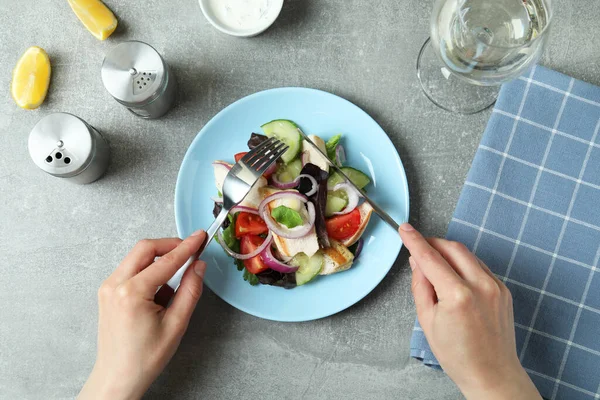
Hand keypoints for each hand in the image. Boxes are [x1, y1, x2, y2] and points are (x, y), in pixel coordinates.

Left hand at [78, 231, 207, 399]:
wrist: (117, 377)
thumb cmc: (144, 358)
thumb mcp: (176, 325)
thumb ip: (190, 290)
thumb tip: (198, 266)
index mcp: (132, 293)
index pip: (166, 261)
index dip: (187, 247)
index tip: (200, 237)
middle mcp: (115, 284)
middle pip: (145, 248)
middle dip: (170, 246)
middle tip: (190, 250)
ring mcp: (108, 287)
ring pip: (137, 257)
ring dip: (159, 262)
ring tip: (172, 290)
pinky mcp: (107, 291)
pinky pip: (131, 270)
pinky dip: (148, 273)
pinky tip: (158, 295)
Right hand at [399, 224, 540, 399]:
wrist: (492, 374)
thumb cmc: (458, 355)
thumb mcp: (427, 321)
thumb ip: (420, 286)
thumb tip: (417, 261)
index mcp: (458, 296)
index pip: (431, 258)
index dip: (414, 241)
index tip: (405, 229)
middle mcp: (480, 286)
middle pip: (452, 247)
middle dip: (433, 243)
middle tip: (418, 247)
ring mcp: (496, 286)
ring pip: (467, 254)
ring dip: (449, 253)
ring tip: (435, 267)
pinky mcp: (503, 289)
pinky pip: (479, 266)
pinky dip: (463, 265)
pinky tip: (454, 278)